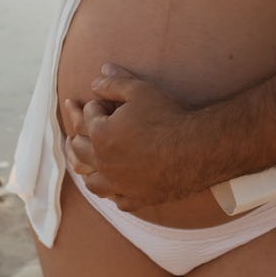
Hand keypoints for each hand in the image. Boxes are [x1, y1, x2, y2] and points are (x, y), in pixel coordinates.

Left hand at [63, 64, 208, 210]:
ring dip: (89, 170)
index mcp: (100, 134)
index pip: (87, 116)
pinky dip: (113, 192)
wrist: (196, 149)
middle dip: (79, 136)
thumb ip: (114, 83)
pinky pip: (117, 199)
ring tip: (90, 163)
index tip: (103, 102)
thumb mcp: (139, 90)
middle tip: (79, 132)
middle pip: (80, 150)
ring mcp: (119, 184)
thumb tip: (97, 77)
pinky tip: (116, 187)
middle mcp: (103, 162)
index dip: (95, 106)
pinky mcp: (136, 198)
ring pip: (92, 182)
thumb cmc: (167, 116)